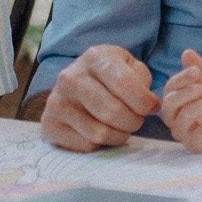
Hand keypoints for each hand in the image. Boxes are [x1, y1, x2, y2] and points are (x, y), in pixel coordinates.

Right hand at [40, 44, 158, 150]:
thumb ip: (142, 81)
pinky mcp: (49, 124)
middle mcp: (70, 78)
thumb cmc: (112, 75)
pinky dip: (101, 143)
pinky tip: (103, 131)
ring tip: (123, 126)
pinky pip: (85, 144)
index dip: (143, 102)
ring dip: (120, 135)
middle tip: (138, 120)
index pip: (123, 84)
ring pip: (99, 132)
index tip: (153, 108)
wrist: (78, 82)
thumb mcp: (131, 66)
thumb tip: (150, 106)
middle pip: (111, 111)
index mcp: (94, 57)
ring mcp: (56, 102)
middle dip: (134, 121)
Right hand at [161, 50, 201, 153]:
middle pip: (170, 103)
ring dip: (201, 106)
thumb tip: (187, 52)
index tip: (196, 71)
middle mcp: (173, 117)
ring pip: (182, 118)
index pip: (170, 88)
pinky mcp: (193, 144)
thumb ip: (198, 68)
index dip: (182, 77)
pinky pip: (195, 133)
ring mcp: (182, 132)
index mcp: (174, 100)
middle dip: (190, 92)